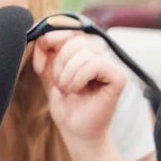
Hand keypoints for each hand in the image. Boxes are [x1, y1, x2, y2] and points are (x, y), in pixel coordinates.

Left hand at [32, 29, 124, 157]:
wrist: (75, 130)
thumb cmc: (66, 105)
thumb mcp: (48, 75)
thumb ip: (45, 54)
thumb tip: (42, 35)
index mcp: (84, 50)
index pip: (68, 29)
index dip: (52, 40)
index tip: (41, 63)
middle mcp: (99, 53)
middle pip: (73, 40)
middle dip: (58, 64)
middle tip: (59, 83)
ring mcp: (110, 64)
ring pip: (83, 52)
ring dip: (67, 75)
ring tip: (68, 90)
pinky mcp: (118, 77)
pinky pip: (96, 64)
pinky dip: (80, 78)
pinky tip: (78, 90)